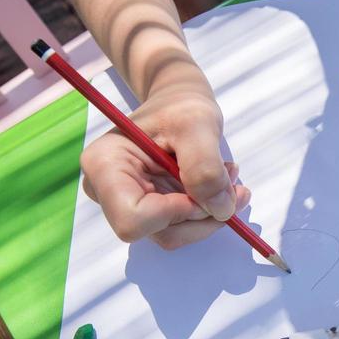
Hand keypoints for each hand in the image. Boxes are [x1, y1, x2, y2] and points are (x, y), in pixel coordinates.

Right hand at [80, 86, 250, 248]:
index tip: (206, 189)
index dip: (177, 212)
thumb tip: (221, 210)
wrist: (178, 104)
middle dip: (201, 214)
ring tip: (228, 178)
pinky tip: (219, 185)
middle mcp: (107, 191)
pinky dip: (206, 211)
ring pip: (173, 234)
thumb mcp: (198, 123)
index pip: (133, 219)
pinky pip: (180, 227)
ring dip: (209, 212)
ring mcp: (126, 203)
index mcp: (104, 165)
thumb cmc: (180, 105)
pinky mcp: (148, 210)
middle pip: (156, 231)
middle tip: (234, 186)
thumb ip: (206, 166)